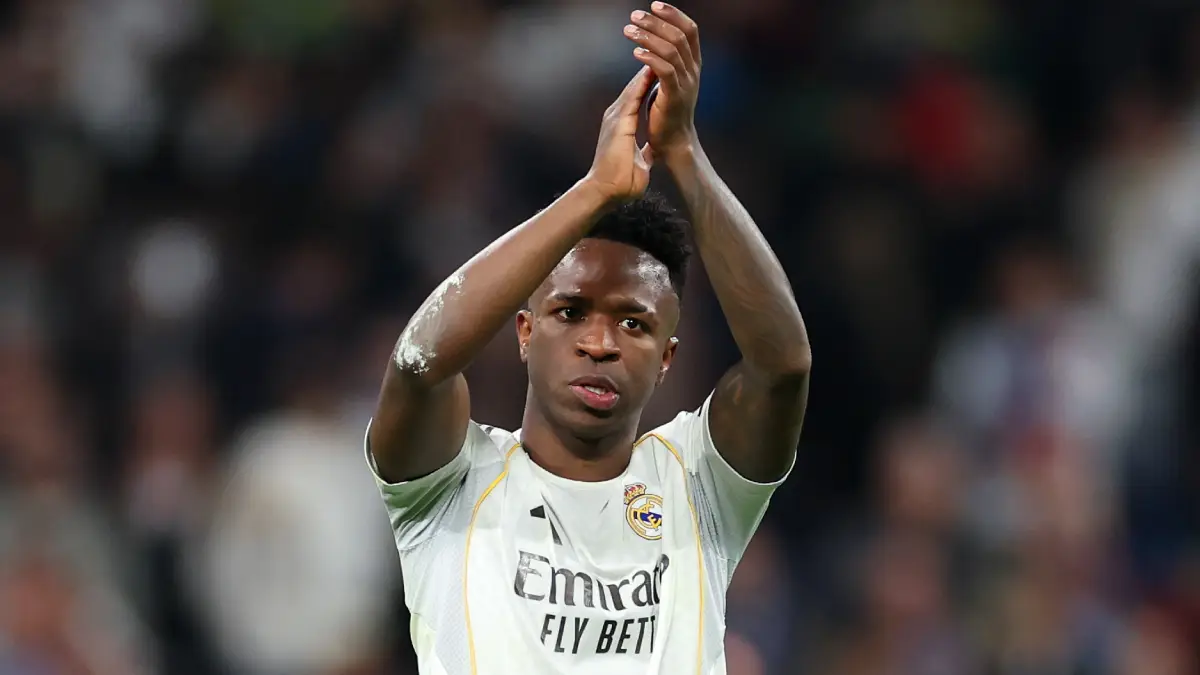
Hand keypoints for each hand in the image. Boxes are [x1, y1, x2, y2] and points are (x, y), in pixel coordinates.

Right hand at [585, 66, 656, 204]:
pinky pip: (633, 97)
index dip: (648, 84)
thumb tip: (652, 152)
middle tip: (660, 52)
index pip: (637, 99)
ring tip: (657, 53)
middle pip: (634, 88)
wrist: (605, 192)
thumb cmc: (619, 183)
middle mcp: (616, 117)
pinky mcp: (618, 122)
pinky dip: (642, 83)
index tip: (662, 71)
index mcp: (622, 126)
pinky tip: (652, 69)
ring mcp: (615, 118)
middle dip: (647, 71)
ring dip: (645, 71)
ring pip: (633, 88)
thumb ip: (644, 153)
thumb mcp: (638, 163)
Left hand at [624, 3, 700, 159]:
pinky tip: (635, 53)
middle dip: (656, 22)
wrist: (673, 143)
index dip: (673, 15)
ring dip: (648, 37)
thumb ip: (665, 61)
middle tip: (635, 16)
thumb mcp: (670, 81)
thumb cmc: (667, 112)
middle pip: (679, 35)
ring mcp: (686, 83)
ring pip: (671, 50)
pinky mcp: (675, 97)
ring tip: (629, 30)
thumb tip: (651, 40)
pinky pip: (665, 70)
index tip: (654, 5)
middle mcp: (693, 71)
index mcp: (693, 64)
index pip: (690, 30)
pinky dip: (649, 58)